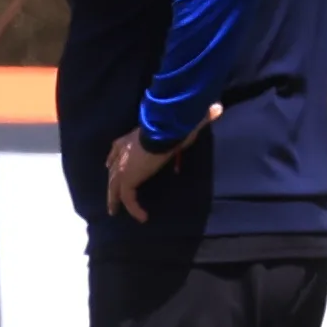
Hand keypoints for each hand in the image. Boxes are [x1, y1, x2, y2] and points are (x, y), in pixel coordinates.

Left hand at [104, 103, 221, 221]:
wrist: (164, 131)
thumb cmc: (172, 127)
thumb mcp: (182, 126)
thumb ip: (197, 120)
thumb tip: (217, 108)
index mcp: (130, 139)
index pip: (116, 149)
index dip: (113, 158)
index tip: (109, 165)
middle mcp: (122, 153)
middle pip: (112, 171)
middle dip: (111, 184)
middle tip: (111, 197)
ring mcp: (122, 168)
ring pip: (114, 188)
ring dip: (114, 200)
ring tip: (115, 212)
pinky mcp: (127, 180)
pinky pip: (128, 198)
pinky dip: (134, 209)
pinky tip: (142, 218)